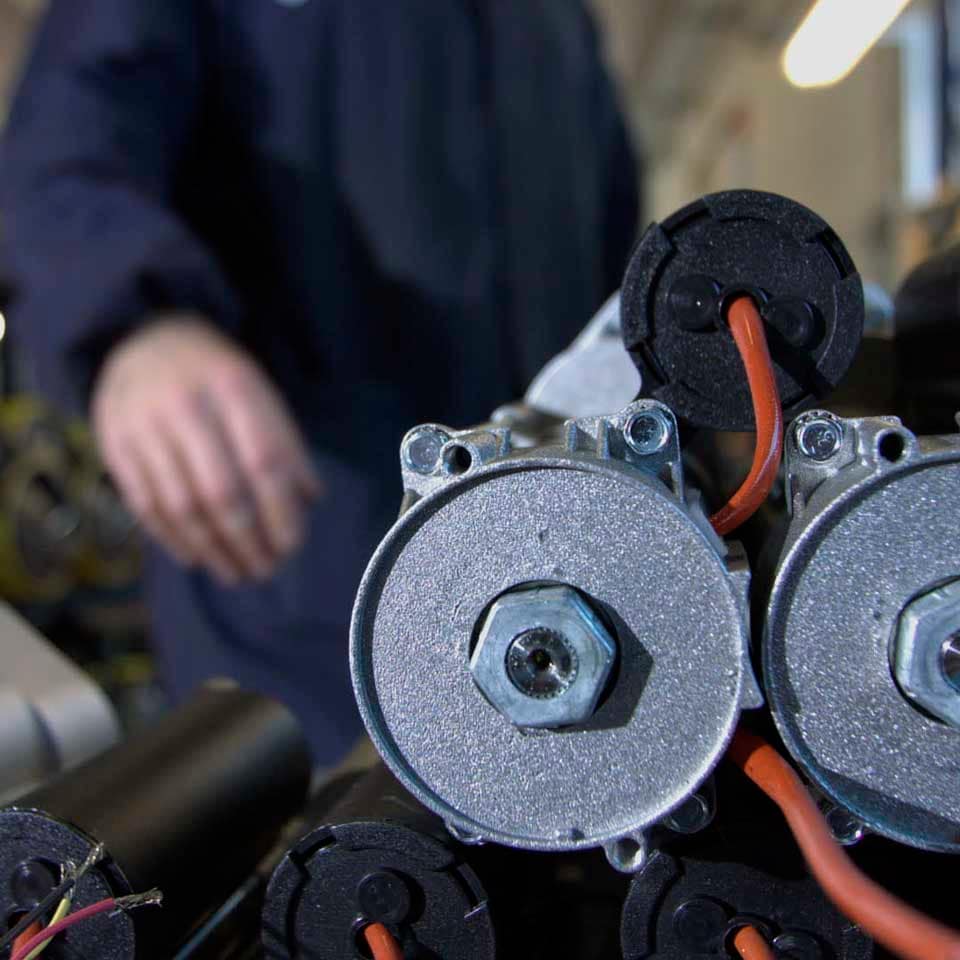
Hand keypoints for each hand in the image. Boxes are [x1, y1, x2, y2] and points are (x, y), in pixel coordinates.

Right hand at [91, 314, 321, 583]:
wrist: (143, 338)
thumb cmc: (216, 376)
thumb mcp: (261, 392)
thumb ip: (285, 443)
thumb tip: (309, 501)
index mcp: (235, 388)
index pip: (265, 462)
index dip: (281, 511)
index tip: (293, 545)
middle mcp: (187, 406)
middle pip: (222, 491)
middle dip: (248, 541)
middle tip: (266, 569)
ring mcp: (145, 426)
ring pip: (181, 505)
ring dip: (213, 549)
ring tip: (236, 574)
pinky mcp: (115, 445)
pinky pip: (144, 504)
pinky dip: (171, 538)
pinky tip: (196, 558)